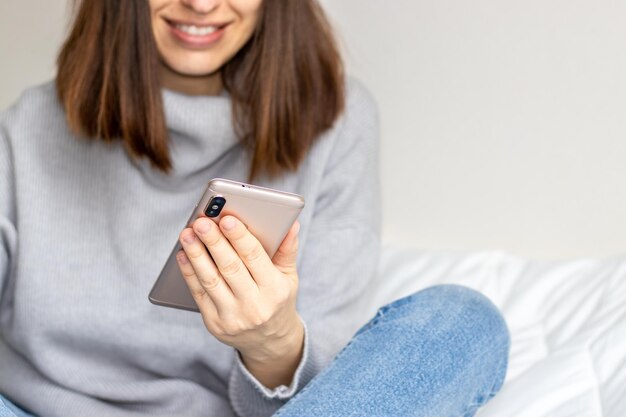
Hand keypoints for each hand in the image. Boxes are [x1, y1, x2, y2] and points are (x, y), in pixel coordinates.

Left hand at [176, 215, 303, 386]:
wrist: (269, 343)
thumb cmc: (278, 301)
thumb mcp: (289, 277)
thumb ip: (288, 249)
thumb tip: (292, 224)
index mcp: (275, 290)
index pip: (255, 258)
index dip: (240, 237)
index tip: (227, 218)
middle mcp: (254, 305)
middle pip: (230, 268)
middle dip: (214, 242)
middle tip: (201, 222)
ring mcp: (232, 317)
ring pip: (210, 280)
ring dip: (196, 254)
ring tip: (187, 234)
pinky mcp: (214, 324)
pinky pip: (199, 294)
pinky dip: (189, 272)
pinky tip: (183, 254)